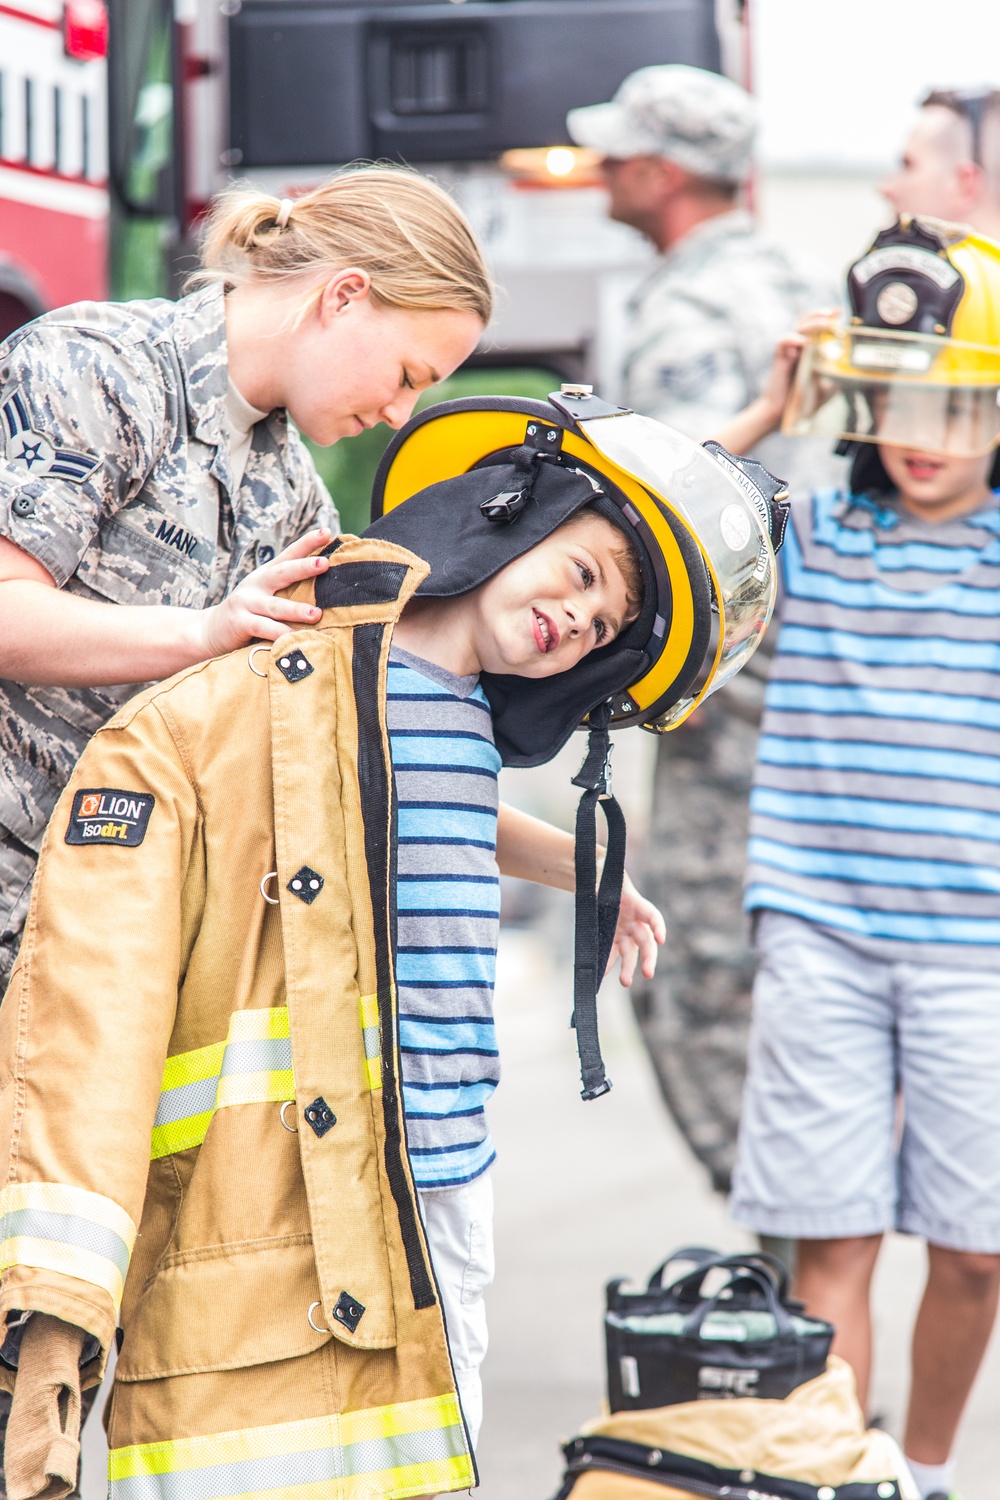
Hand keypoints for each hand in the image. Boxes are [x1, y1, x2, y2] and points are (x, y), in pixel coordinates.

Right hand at [198, 528, 332, 657]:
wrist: (212, 630)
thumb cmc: (250, 612)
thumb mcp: (267, 595)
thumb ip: (289, 589)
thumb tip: (327, 586)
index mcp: (267, 575)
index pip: (289, 554)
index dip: (307, 542)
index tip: (327, 532)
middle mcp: (257, 584)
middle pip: (282, 573)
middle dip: (304, 567)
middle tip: (324, 563)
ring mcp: (247, 602)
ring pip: (275, 606)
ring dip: (296, 609)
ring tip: (316, 614)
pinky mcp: (240, 623)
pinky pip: (263, 629)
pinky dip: (279, 634)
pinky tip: (294, 638)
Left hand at [608, 871, 664, 986]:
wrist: (600, 882)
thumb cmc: (606, 875)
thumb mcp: (606, 871)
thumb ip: (603, 875)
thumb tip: (596, 874)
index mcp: (637, 904)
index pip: (652, 916)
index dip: (658, 926)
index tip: (661, 939)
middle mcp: (635, 922)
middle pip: (645, 942)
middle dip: (648, 958)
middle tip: (648, 974)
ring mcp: (624, 932)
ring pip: (630, 953)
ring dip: (628, 968)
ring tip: (625, 982)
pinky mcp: (612, 939)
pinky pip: (612, 953)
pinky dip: (607, 963)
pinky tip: (602, 973)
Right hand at [757, 307, 837, 426]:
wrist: (782, 414)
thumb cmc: (803, 401)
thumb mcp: (827, 386)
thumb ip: (836, 374)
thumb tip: (852, 366)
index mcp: (808, 350)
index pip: (816, 326)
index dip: (827, 316)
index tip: (839, 312)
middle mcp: (798, 347)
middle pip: (807, 321)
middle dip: (821, 314)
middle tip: (834, 314)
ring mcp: (788, 352)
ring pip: (798, 328)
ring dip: (813, 323)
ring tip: (827, 324)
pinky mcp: (779, 359)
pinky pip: (783, 342)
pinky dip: (792, 339)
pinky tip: (803, 342)